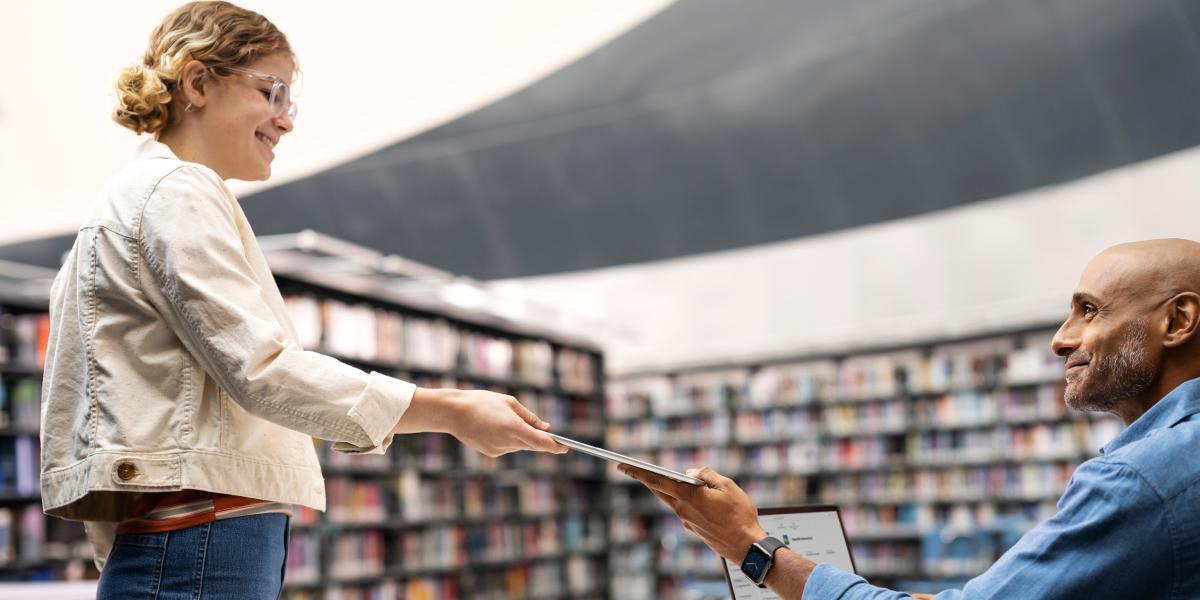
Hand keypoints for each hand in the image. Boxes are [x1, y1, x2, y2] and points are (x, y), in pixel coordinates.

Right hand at [429, 388, 566, 456]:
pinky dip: (508, 439)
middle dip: (539, 439)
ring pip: (519, 445)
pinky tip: (495, 427)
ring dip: (521, 436)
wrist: (453, 412)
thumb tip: (546, 427)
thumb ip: (529, 416)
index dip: (555, 446)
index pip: (541, 442)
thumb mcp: (509, 402)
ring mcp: (499, 449)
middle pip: (532, 445)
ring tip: (505, 420)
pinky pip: (507, 447)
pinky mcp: (491, 453)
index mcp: (513, 427)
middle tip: (546, 431)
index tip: (566, 447)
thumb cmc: (482, 402)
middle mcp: (507, 442)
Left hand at [619, 465, 765, 561]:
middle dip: (644, 478)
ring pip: (672, 499)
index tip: (623, 465)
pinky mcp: (694, 528)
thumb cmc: (740, 515)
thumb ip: (707, 475)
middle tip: (628, 468)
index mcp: (688, 496)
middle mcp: (682, 509)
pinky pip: (683, 508)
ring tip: (660, 477)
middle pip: (659, 490)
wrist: (746, 546)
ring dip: (666, 488)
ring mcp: (687, 520)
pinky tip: (689, 495)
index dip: (638, 472)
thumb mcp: (727, 486)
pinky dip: (681, 499)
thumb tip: (690, 472)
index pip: (657, 481)